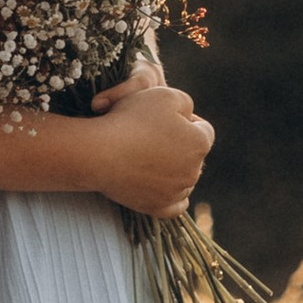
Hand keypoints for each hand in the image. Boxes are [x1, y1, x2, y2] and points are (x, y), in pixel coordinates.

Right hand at [88, 68, 214, 218]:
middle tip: (152, 135)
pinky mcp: (157, 207)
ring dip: (174, 169)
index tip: (163, 117)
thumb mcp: (166, 95)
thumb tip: (190, 118)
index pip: (203, 128)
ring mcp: (175, 192)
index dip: (185, 119)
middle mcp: (194, 171)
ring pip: (185, 179)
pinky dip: (171, 196)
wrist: (99, 151)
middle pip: (193, 155)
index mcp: (200, 143)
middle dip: (180, 145)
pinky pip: (175, 206)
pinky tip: (162, 185)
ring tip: (149, 156)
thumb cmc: (131, 119)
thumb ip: (186, 103)